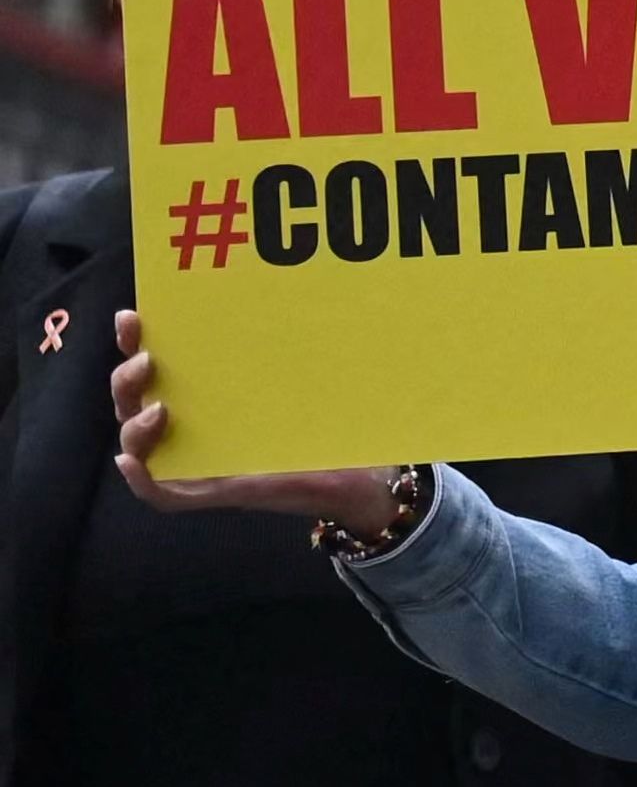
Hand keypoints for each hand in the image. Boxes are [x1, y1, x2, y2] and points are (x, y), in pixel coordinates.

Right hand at [107, 315, 406, 532]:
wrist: (358, 472)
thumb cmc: (327, 418)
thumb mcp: (297, 375)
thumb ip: (284, 344)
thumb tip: (287, 292)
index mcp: (202, 392)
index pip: (153, 365)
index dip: (133, 340)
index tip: (132, 316)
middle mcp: (190, 424)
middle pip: (133, 401)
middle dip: (127, 378)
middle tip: (149, 360)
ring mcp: (196, 460)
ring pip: (138, 445)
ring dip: (134, 426)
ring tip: (159, 409)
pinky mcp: (210, 493)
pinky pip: (161, 494)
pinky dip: (140, 480)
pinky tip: (131, 461)